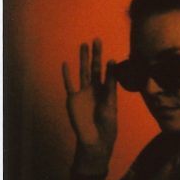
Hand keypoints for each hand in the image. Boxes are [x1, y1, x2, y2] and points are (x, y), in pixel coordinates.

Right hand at [62, 39, 117, 165]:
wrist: (95, 140)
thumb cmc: (107, 125)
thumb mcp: (111, 104)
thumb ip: (111, 85)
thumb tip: (113, 64)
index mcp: (107, 92)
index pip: (109, 74)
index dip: (110, 66)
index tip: (111, 58)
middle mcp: (95, 90)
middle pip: (95, 68)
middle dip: (95, 55)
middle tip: (97, 40)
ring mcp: (84, 93)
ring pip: (82, 72)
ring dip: (83, 59)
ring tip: (84, 45)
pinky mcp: (73, 99)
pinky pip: (69, 84)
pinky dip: (67, 75)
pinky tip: (65, 64)